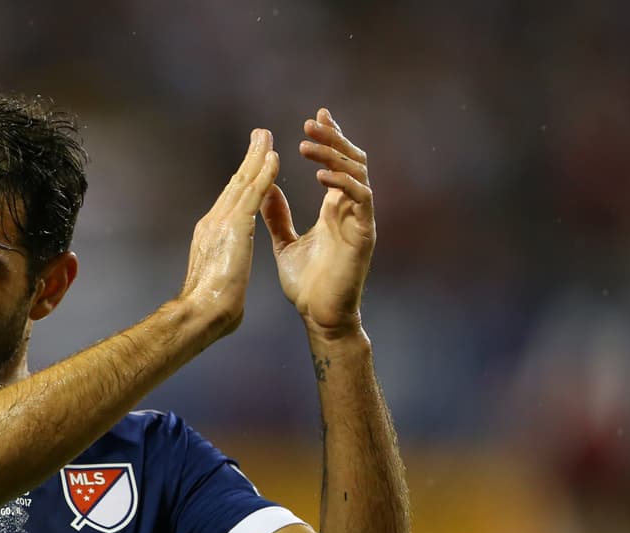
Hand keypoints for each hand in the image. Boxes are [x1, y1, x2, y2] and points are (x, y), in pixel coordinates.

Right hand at [178, 129, 279, 337]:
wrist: (201, 313)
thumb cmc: (211, 310)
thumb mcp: (222, 284)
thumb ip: (227, 276)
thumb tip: (230, 293)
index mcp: (211, 236)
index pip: (230, 202)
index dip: (242, 181)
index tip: (252, 165)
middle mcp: (213, 222)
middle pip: (234, 184)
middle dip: (249, 159)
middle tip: (260, 136)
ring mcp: (221, 222)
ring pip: (242, 182)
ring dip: (256, 157)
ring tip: (267, 136)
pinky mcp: (234, 227)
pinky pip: (253, 194)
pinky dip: (264, 174)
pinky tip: (274, 157)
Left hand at [260, 108, 375, 334]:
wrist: (318, 316)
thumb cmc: (305, 285)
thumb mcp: (284, 243)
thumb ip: (277, 216)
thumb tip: (265, 188)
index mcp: (334, 209)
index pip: (337, 163)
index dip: (330, 139)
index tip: (316, 117)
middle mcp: (350, 209)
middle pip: (350, 161)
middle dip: (332, 139)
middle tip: (311, 123)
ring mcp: (360, 220)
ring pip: (356, 174)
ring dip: (334, 155)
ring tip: (309, 144)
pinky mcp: (364, 235)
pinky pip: (361, 199)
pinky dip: (343, 184)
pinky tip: (322, 176)